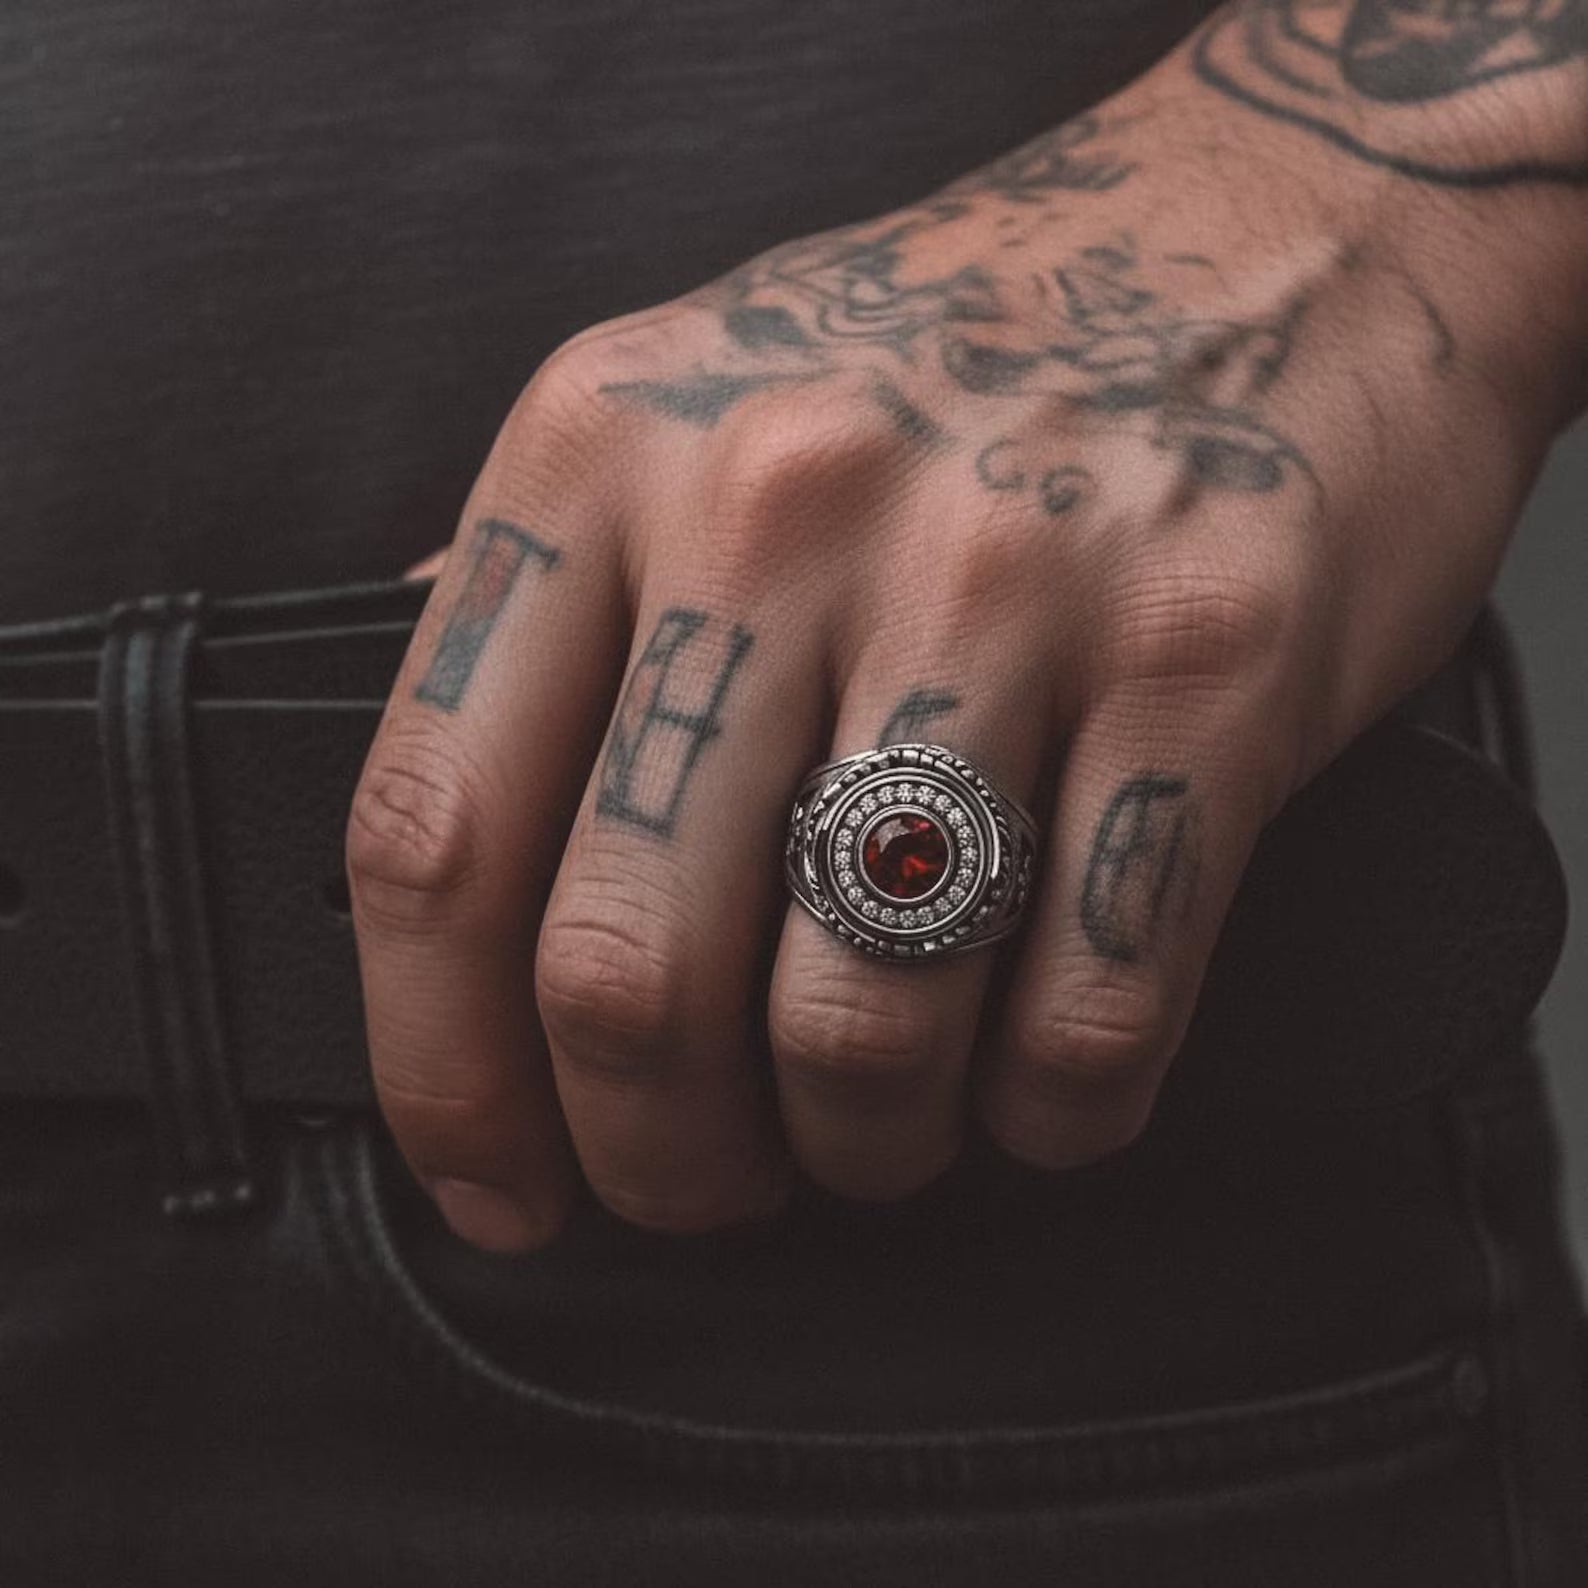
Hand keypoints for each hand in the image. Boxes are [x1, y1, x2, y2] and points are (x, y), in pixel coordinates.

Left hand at [347, 3, 1587, 1249]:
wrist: (1278, 224)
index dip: (444, 1071)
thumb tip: (459, 847)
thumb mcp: (696, 406)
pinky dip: (1048, 1115)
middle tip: (704, 1184)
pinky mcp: (1210, 661)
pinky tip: (1036, 1090)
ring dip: (859, 1149)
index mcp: (603, 453)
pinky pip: (1090, 1008)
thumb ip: (558, 612)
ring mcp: (1006, 582)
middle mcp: (782, 509)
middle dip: (660, 1158)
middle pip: (634, 969)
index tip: (498, 1180)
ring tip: (876, 1134)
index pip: (433, 833)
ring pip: (858, 1024)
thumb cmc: (966, 348)